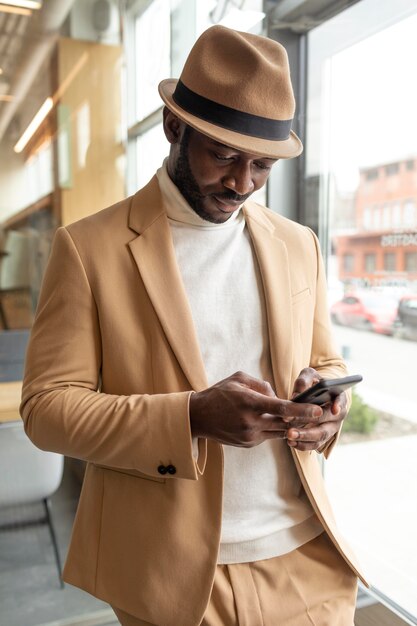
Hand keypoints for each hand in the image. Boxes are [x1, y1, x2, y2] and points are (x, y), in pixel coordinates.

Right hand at [189, 371, 322, 447]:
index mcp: (249, 402)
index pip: (282, 408)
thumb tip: (278, 396)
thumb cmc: (219, 393)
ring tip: (300, 417)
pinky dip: (273, 428)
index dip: (302, 410)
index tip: (318, 410)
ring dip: (289, 425)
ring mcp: (249, 436)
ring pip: (279, 432)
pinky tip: (275, 421)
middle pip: (285, 423)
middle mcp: (250, 422)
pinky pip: (268, 436)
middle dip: (301, 419)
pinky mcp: (248, 444)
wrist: (198, 417)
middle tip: (317, 413)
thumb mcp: (239, 379)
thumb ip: (262, 385)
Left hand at [286, 367, 347, 450]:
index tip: (334, 410)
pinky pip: (315, 444)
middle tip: (291, 430)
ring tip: (288, 436)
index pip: (341, 401)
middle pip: (326, 425)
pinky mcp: (322, 436)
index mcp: (338, 397)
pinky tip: (290, 442)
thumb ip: (303, 381)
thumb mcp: (309, 375)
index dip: (338, 405)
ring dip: (304, 439)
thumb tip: (296, 396)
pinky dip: (303, 445)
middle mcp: (337, 415)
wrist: (316, 394)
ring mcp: (331, 427)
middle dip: (309, 430)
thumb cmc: (313, 383)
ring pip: (320, 437)